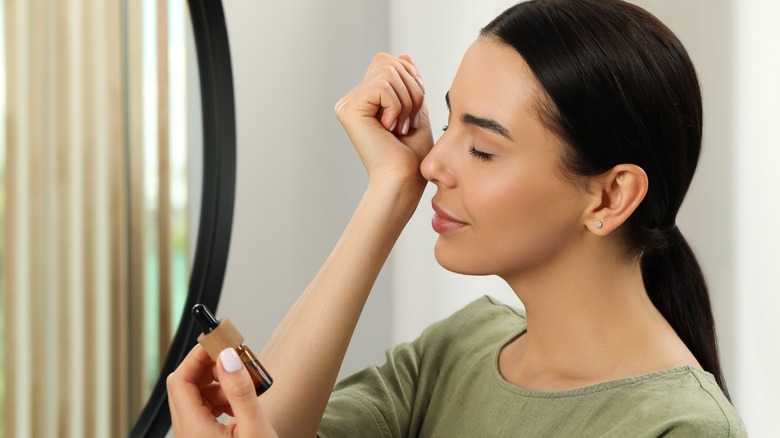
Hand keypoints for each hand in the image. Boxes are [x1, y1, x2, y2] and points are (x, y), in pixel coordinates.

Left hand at [167, 345, 277, 436]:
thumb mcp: (255, 429)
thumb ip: (240, 392)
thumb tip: (228, 358)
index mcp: (194, 430)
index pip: (180, 380)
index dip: (197, 356)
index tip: (217, 342)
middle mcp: (187, 433)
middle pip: (185, 385)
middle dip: (211, 369)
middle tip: (235, 361)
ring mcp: (193, 436)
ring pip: (196, 396)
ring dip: (219, 385)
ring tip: (243, 388)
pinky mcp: (203, 437)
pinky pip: (204, 408)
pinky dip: (221, 398)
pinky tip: (239, 403)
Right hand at [334, 53, 433, 186]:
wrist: (403, 181)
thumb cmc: (412, 156)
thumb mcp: (415, 110)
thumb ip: (409, 84)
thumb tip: (404, 56)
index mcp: (366, 98)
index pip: (390, 62)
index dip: (411, 79)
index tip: (412, 112)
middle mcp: (352, 99)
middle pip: (390, 63)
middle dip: (412, 91)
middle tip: (407, 123)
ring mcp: (347, 104)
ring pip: (389, 73)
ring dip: (406, 102)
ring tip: (399, 128)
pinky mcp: (348, 109)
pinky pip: (384, 86)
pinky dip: (397, 107)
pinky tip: (389, 129)